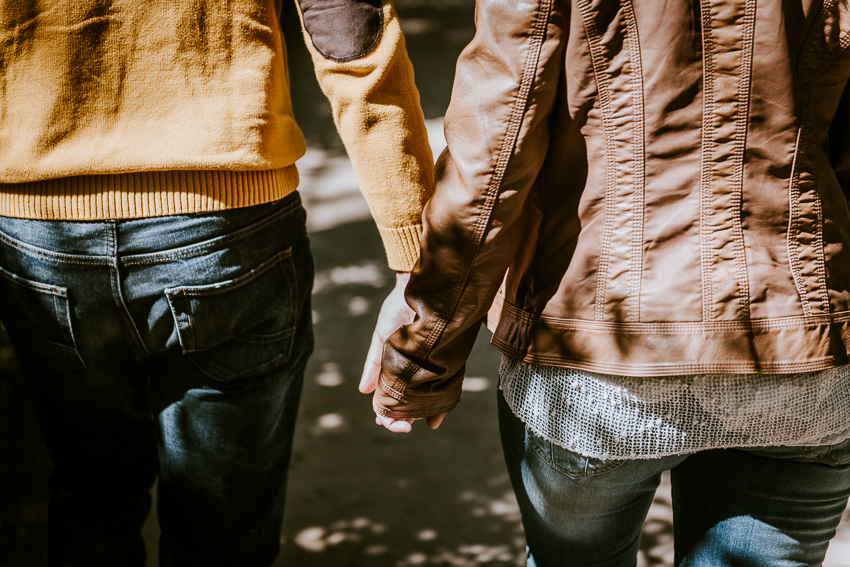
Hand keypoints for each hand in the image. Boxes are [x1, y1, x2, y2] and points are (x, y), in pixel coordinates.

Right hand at [359, 271, 445, 432]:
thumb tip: (364, 391)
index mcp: (396, 366)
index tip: (383, 421)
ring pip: (425, 400)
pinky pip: (445, 388)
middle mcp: (414, 369)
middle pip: (407, 403)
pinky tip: (436, 417)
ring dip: (419, 415)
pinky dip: (441, 405)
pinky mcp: (448, 360)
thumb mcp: (382, 339)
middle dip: (402, 419)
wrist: (419, 289)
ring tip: (414, 423)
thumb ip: (374, 365)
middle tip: (402, 427)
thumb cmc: (398, 310)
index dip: (386, 414)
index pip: (389, 398)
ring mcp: (431, 367)